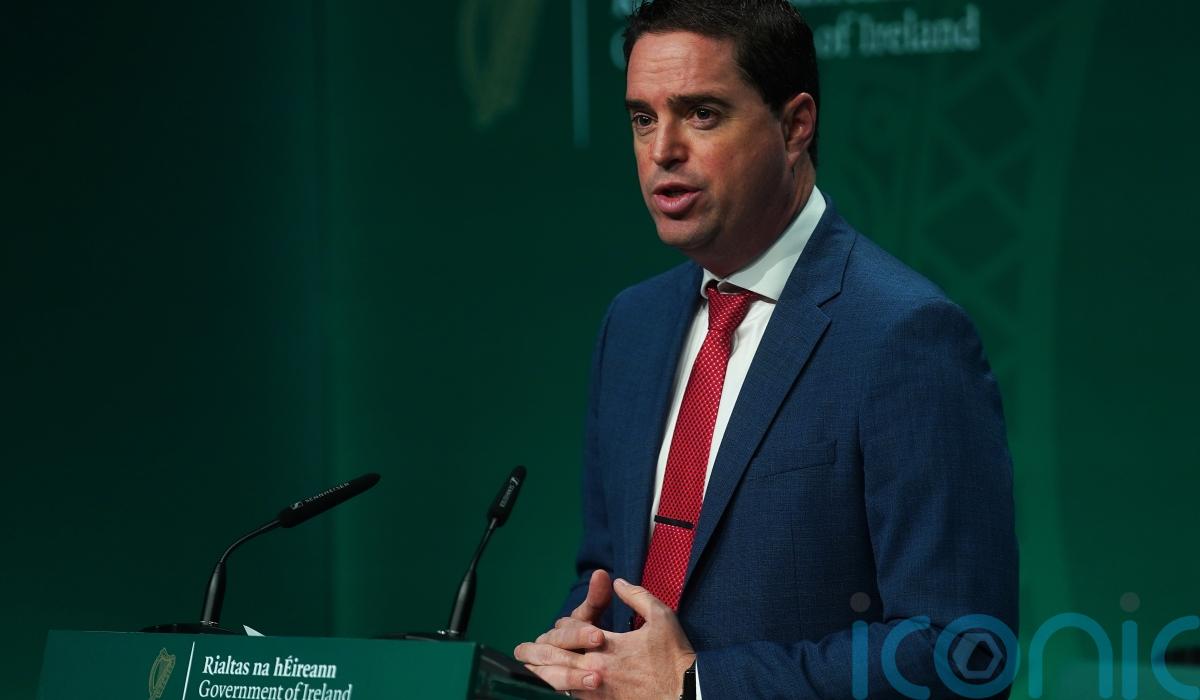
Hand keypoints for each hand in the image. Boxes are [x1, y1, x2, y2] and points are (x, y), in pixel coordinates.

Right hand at [514, 570, 612, 691]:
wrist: (592, 674)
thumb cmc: (590, 644)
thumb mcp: (594, 621)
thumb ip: (596, 598)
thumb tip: (600, 573)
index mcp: (556, 632)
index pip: (562, 629)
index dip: (579, 632)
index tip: (599, 636)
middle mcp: (543, 650)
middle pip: (550, 650)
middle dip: (573, 652)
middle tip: (597, 655)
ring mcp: (540, 670)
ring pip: (546, 673)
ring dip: (569, 676)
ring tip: (595, 680)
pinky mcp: (543, 687)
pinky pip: (545, 688)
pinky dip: (562, 688)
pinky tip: (583, 693)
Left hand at [517, 577, 696, 698]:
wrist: (687, 694)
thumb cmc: (675, 658)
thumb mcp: (661, 617)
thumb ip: (636, 596)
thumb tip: (617, 583)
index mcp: (605, 644)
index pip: (570, 629)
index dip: (565, 625)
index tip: (566, 624)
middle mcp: (595, 668)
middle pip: (554, 657)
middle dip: (535, 652)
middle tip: (521, 650)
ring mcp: (596, 691)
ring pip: (556, 681)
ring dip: (541, 673)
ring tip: (528, 669)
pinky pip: (571, 698)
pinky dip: (559, 690)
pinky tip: (554, 687)